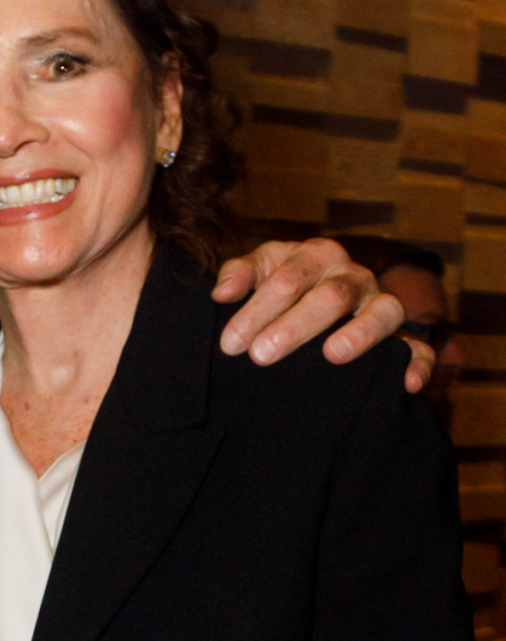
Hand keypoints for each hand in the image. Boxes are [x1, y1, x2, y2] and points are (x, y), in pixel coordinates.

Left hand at [213, 237, 432, 390]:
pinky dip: (417, 363)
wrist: (314, 300)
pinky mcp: (401, 337)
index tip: (231, 343)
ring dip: (358, 333)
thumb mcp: (260, 271)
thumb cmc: (281, 286)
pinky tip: (408, 384)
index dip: (258, 310)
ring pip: (382, 311)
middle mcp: (353, 276)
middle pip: (330, 296)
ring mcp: (379, 305)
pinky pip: (418, 348)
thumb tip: (222, 294)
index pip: (288, 278)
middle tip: (261, 355)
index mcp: (318, 256)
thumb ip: (240, 275)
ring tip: (333, 355)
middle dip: (294, 326)